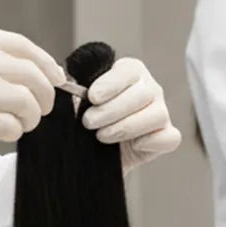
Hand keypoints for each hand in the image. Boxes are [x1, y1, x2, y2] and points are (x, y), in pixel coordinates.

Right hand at [0, 29, 63, 193]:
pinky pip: (11, 125)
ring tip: (19, 124)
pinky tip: (2, 134)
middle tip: (40, 109)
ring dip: (30, 116)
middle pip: (30, 72)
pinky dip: (14, 132)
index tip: (55, 78)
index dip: (44, 62)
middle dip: (45, 93)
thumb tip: (22, 74)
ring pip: (26, 100)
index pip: (19, 45)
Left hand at [79, 56, 180, 173]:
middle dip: (112, 110)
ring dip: (126, 127)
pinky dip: (151, 142)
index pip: (129, 71)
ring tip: (102, 136)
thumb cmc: (88, 123)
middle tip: (89, 123)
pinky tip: (133, 146)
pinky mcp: (167, 136)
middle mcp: (150, 89)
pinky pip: (169, 137)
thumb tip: (56, 71)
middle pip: (143, 94)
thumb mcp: (76, 102)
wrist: (92, 155)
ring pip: (156, 115)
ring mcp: (161, 112)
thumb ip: (69, 86)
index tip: (92, 98)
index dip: (111, 84)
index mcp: (131, 73)